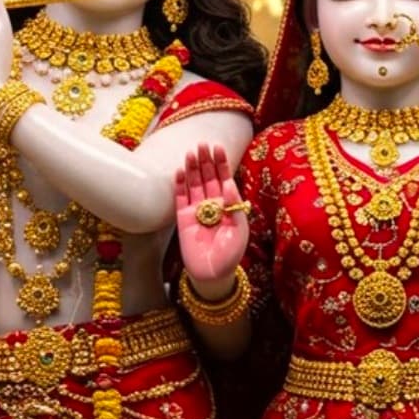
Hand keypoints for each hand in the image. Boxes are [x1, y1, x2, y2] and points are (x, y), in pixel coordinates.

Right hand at [175, 144, 248, 287]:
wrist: (213, 274)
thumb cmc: (230, 254)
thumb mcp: (239, 230)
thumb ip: (234, 206)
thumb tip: (229, 183)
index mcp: (228, 205)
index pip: (224, 178)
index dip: (221, 163)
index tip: (218, 148)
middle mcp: (212, 204)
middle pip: (208, 177)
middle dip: (206, 161)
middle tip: (202, 144)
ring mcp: (197, 211)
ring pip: (194, 184)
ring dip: (192, 169)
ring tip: (191, 153)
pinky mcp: (183, 219)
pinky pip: (180, 199)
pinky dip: (180, 185)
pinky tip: (180, 171)